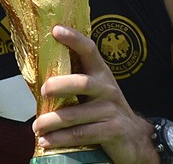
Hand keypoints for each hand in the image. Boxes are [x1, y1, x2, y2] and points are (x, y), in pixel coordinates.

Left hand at [32, 25, 154, 163]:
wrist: (135, 138)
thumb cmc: (105, 111)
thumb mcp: (94, 93)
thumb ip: (73, 83)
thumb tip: (38, 78)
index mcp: (101, 74)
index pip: (90, 50)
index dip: (74, 39)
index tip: (56, 30)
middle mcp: (107, 89)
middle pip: (82, 83)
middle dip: (60, 85)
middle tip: (43, 90)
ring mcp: (111, 110)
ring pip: (76, 115)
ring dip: (52, 121)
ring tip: (36, 127)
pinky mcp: (112, 131)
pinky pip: (81, 134)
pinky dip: (60, 139)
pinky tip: (46, 141)